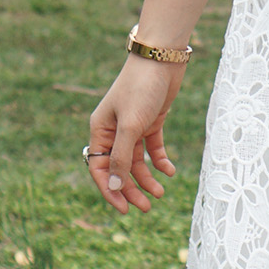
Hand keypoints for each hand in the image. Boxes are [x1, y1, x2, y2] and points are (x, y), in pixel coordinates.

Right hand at [85, 51, 184, 212]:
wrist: (162, 59)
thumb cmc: (141, 88)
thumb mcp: (130, 126)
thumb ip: (121, 157)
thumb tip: (113, 186)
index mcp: (100, 131)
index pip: (99, 168)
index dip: (110, 190)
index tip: (124, 209)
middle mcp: (113, 131)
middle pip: (119, 168)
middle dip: (131, 189)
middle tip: (147, 208)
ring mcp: (133, 127)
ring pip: (137, 161)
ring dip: (147, 178)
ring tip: (160, 193)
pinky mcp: (151, 121)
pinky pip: (152, 148)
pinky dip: (160, 161)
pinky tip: (169, 172)